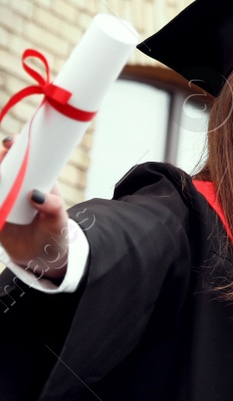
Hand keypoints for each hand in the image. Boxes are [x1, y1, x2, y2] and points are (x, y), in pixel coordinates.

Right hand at [0, 136, 71, 280]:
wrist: (39, 258)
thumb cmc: (54, 235)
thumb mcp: (58, 222)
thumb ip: (52, 208)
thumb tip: (36, 195)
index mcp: (37, 182)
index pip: (25, 158)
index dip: (16, 147)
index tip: (11, 143)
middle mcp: (17, 186)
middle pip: (2, 165)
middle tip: (1, 163)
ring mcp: (2, 196)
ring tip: (1, 183)